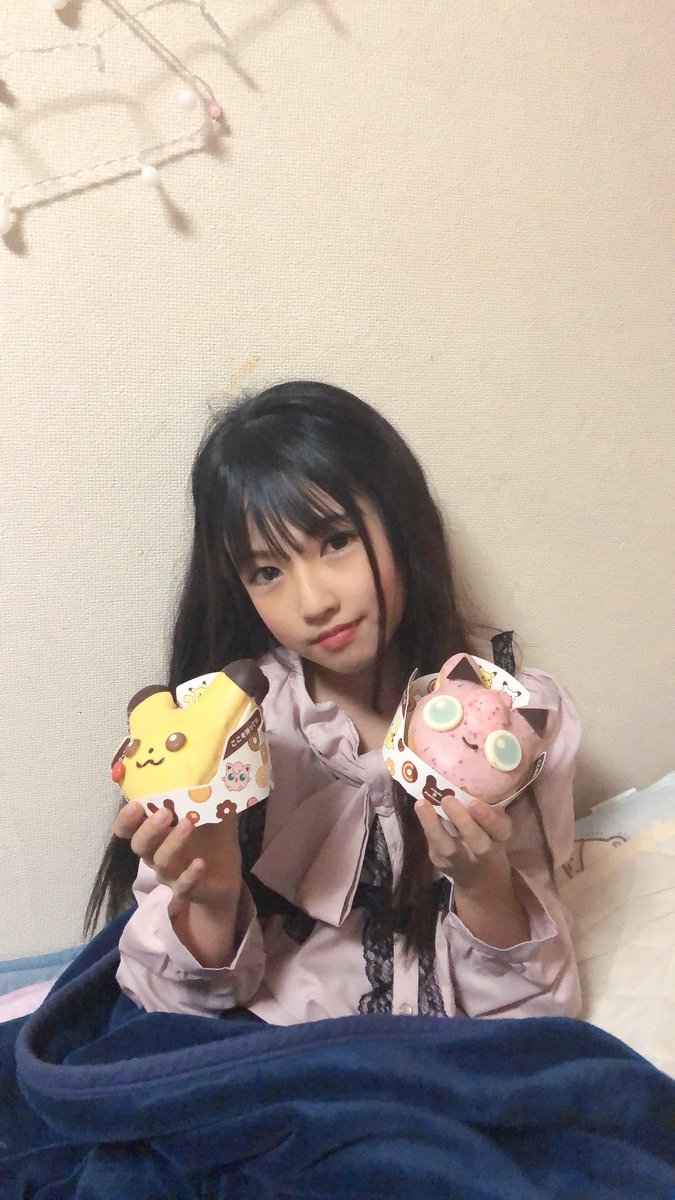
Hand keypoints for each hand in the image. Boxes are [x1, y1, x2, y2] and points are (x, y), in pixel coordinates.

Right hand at [113, 802, 241, 910]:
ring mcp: (170, 874)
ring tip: (189, 824)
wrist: (226, 874)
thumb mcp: (211, 811)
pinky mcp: (187, 889)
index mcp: (156, 833)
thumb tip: (211, 763)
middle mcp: (156, 854)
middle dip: (149, 828)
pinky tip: (200, 863)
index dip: (125, 819)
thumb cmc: (211, 838)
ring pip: (160, 863)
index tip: (136, 804)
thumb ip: (205, 792)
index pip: (127, 829)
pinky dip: (189, 875)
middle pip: (139, 845)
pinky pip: (182, 886)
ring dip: (172, 843)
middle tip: (165, 813)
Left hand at [414, 794, 512, 888]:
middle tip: (448, 799)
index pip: (500, 829)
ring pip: (447, 847)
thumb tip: (465, 785)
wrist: (478, 875)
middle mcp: (483, 853)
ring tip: (422, 804)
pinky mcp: (441, 863)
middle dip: (462, 821)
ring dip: (434, 825)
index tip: (474, 803)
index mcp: (500, 837)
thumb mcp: (493, 824)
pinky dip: (426, 827)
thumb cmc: (486, 836)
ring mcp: (461, 861)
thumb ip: (484, 808)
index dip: (488, 818)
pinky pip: (433, 845)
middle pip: (476, 841)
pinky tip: (420, 810)